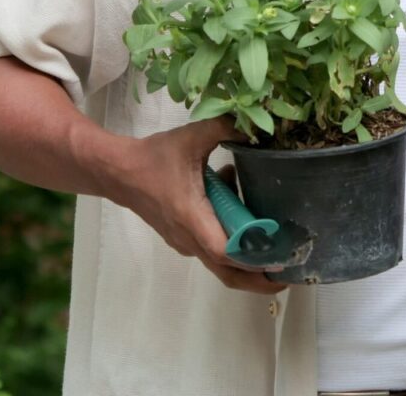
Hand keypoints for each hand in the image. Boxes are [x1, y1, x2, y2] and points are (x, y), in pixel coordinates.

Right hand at [110, 117, 284, 293]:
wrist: (118, 172)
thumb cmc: (154, 157)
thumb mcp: (192, 137)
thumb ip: (225, 128)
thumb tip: (257, 126)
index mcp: (191, 217)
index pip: (224, 250)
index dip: (252, 258)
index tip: (280, 261)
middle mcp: (189, 237)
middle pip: (226, 271)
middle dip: (257, 279)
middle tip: (288, 276)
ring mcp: (184, 241)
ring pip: (220, 262)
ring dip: (247, 260)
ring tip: (278, 249)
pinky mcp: (182, 237)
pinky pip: (212, 248)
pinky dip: (232, 241)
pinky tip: (242, 209)